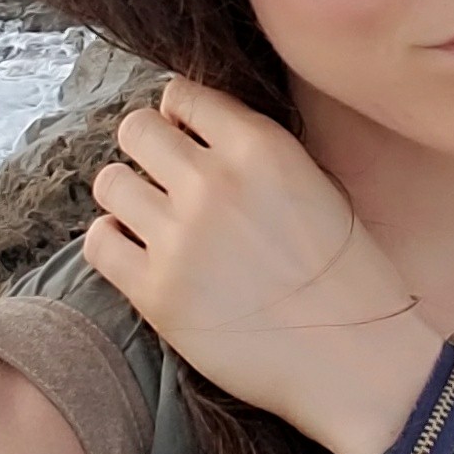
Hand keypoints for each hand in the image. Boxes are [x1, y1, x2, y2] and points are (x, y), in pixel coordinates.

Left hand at [82, 76, 444, 453]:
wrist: (354, 359)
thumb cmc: (345, 274)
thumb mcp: (314, 182)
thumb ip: (253, 149)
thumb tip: (189, 128)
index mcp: (258, 146)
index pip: (181, 94)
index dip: (179, 117)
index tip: (186, 141)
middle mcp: (213, 182)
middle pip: (135, 129)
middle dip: (146, 150)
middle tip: (165, 181)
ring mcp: (180, 238)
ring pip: (109, 182)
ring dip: (127, 197)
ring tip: (153, 221)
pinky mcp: (156, 293)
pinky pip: (99, 242)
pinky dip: (113, 243)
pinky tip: (141, 255)